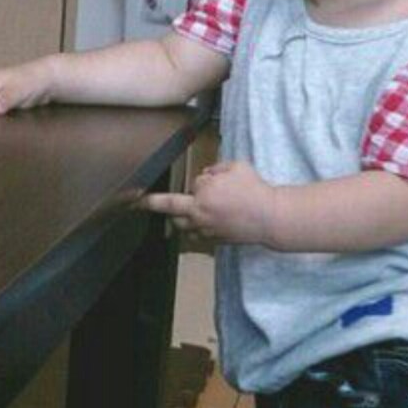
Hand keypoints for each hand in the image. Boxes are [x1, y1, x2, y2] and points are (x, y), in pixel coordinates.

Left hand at [141, 160, 275, 243]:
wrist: (269, 217)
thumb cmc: (255, 190)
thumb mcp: (237, 167)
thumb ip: (217, 168)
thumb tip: (206, 176)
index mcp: (204, 192)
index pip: (194, 184)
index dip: (204, 181)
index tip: (207, 180)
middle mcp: (200, 212)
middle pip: (169, 206)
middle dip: (153, 203)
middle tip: (138, 202)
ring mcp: (205, 228)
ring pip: (180, 225)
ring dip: (177, 218)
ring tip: (172, 215)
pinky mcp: (212, 240)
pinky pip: (194, 236)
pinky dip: (192, 230)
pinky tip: (194, 226)